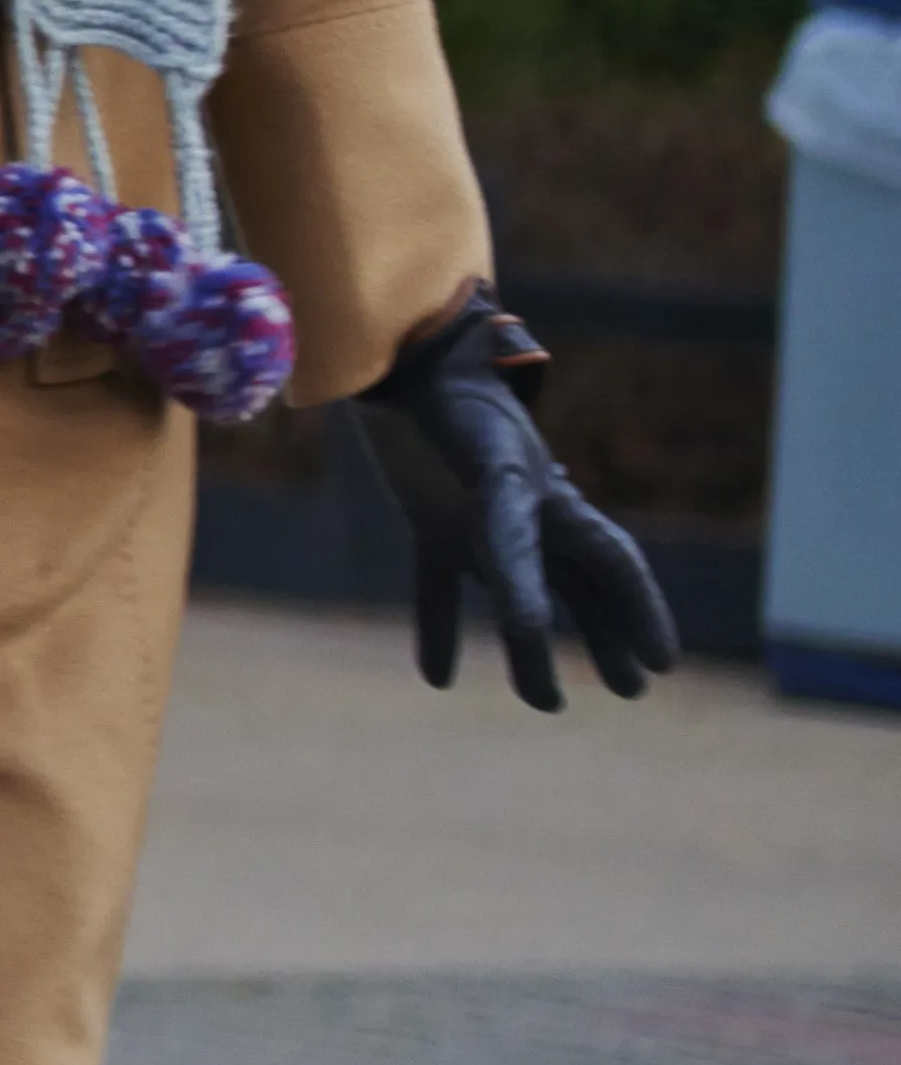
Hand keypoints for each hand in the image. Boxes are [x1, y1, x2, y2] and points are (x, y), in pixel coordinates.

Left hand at [358, 299, 674, 714]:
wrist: (400, 360)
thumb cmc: (456, 405)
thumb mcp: (489, 475)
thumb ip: (507, 542)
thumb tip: (525, 626)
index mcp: (555, 499)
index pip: (614, 566)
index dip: (641, 612)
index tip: (665, 662)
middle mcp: (527, 512)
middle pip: (577, 587)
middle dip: (605, 636)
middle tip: (630, 688)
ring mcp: (477, 517)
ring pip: (517, 593)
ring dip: (529, 646)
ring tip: (545, 703)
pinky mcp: (429, 519)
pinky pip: (440, 583)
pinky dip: (439, 628)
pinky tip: (437, 678)